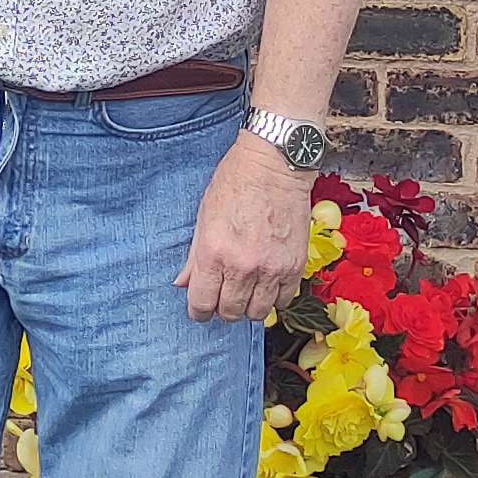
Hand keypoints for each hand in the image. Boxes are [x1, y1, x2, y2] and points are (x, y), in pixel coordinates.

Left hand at [178, 134, 308, 325]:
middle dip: (222, 308)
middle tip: (224, 295)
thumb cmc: (236, 182)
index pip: (201, 303)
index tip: (201, 308)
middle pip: (229, 312)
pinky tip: (268, 284)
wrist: (275, 164)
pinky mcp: (294, 265)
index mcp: (213, 252)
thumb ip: (193, 256)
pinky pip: (284, 300)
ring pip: (257, 312)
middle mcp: (241, 265)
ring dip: (249, 306)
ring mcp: (270, 268)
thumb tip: (183, 284)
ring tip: (247, 290)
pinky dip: (275, 298)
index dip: (199, 311)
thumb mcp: (204, 215)